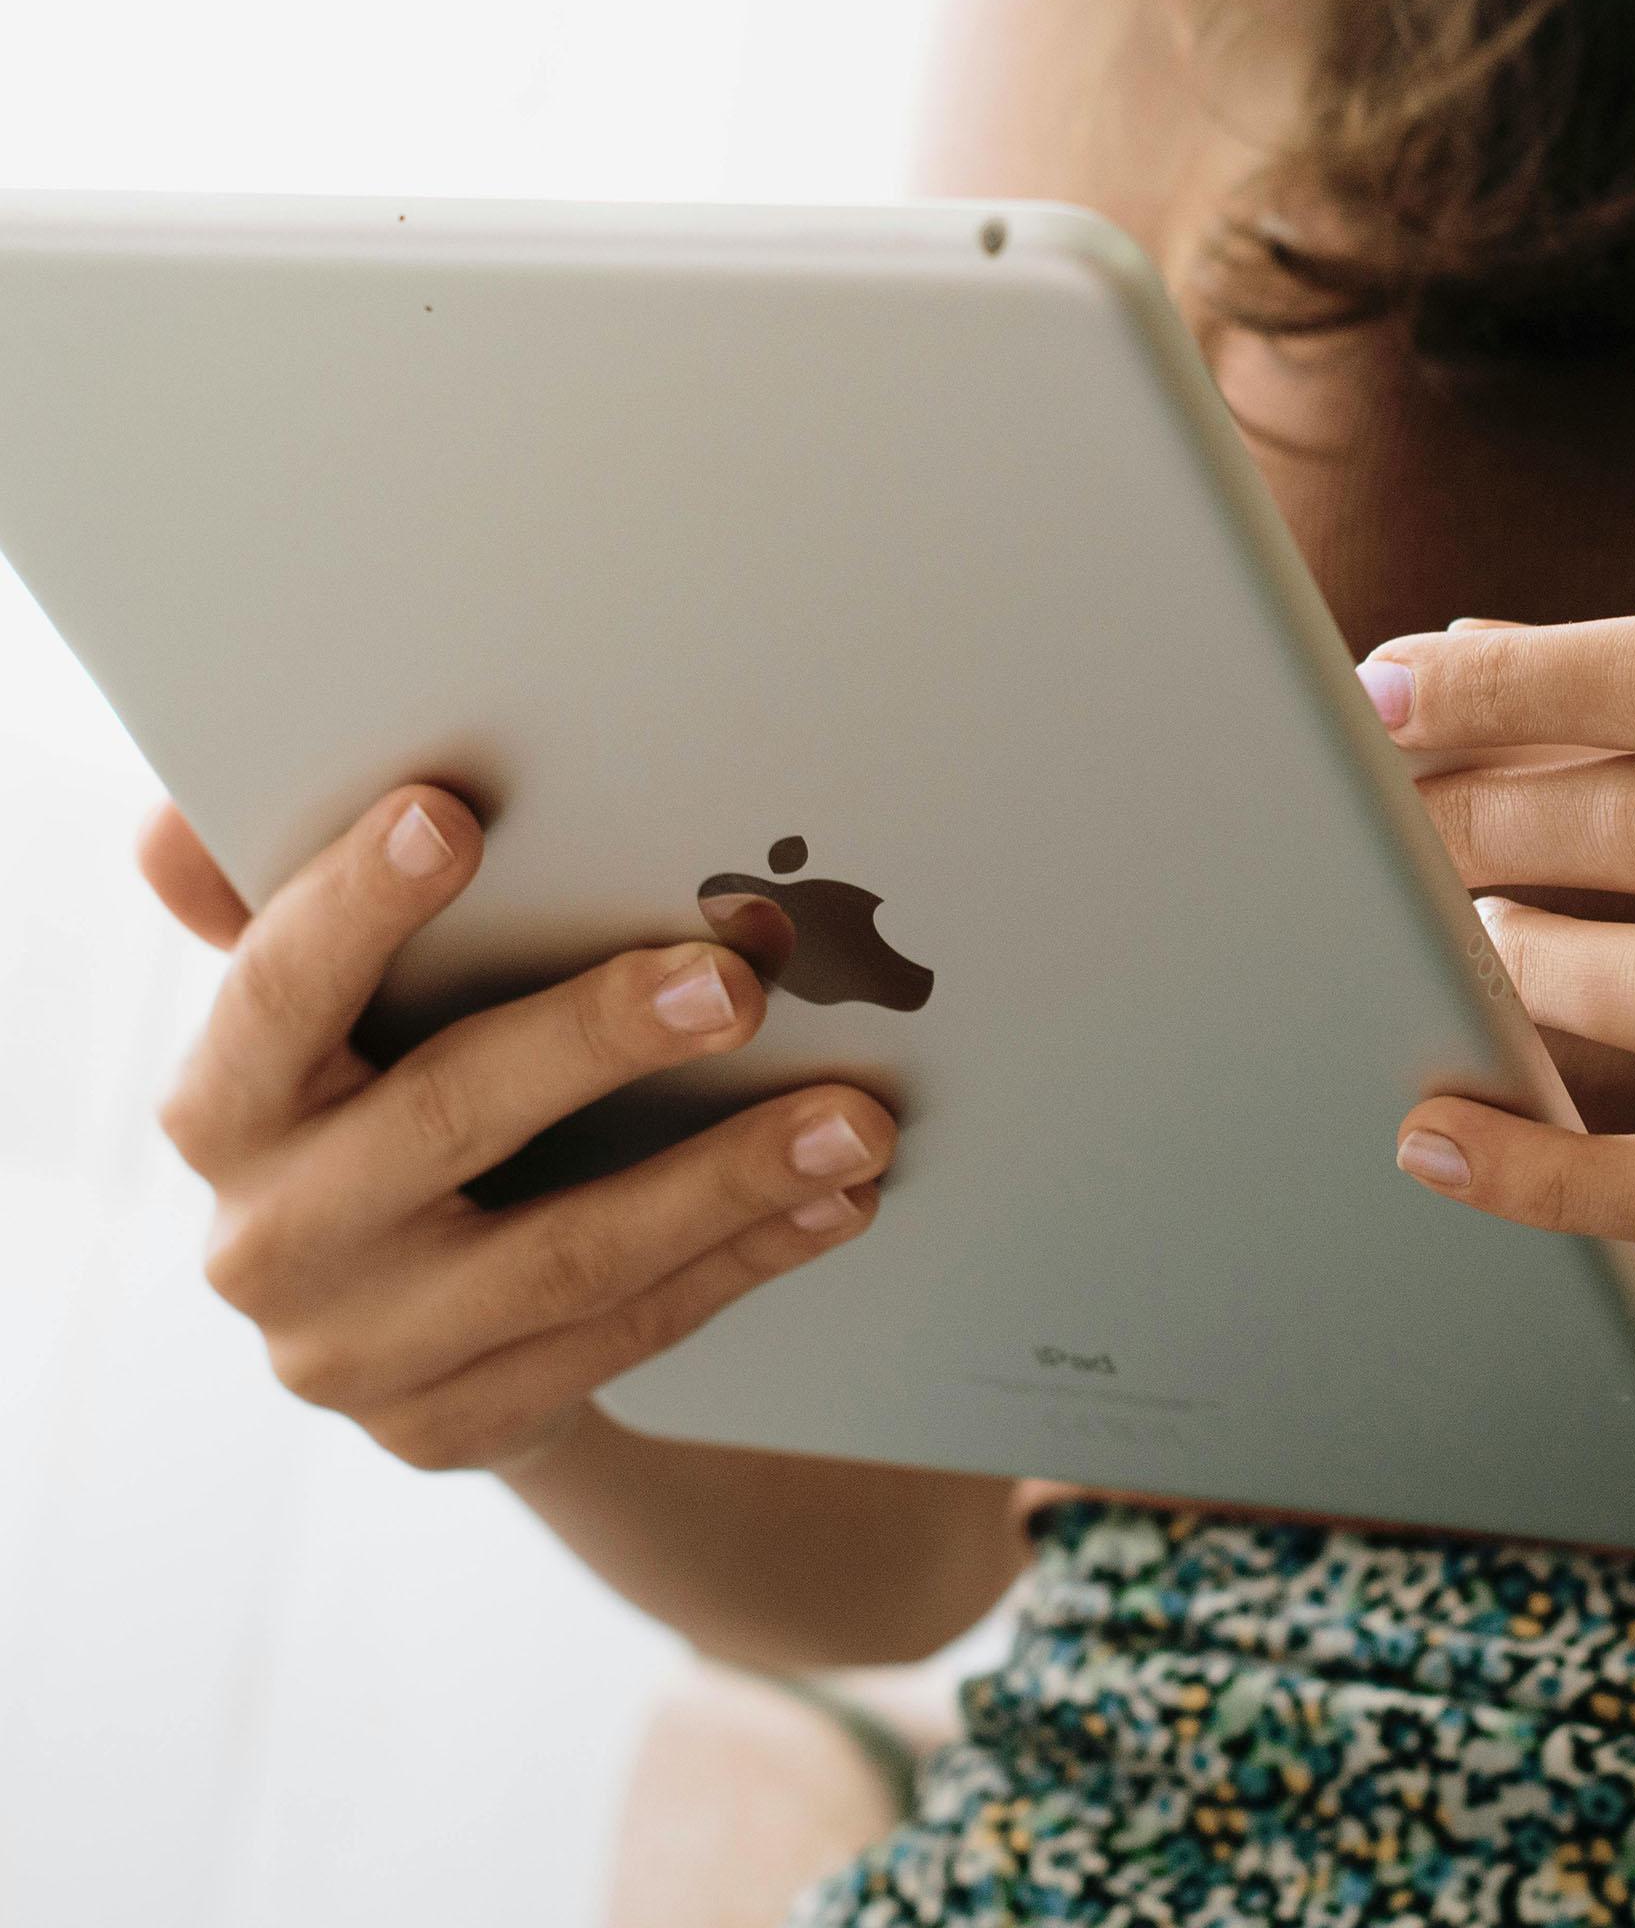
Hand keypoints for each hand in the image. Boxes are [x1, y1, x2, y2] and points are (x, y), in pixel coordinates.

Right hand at [137, 786, 895, 1470]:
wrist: (390, 1334)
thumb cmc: (375, 1115)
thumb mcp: (322, 1031)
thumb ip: (282, 924)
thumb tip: (173, 826)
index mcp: (226, 1105)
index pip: (276, 990)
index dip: (355, 904)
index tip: (452, 814)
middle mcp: (272, 1237)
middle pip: (449, 1117)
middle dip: (601, 1039)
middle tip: (737, 983)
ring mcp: (362, 1353)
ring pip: (568, 1254)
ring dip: (727, 1178)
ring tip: (854, 1121)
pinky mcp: (458, 1426)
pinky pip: (625, 1334)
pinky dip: (743, 1260)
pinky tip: (834, 1203)